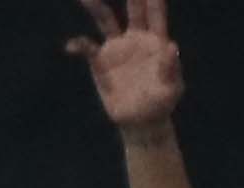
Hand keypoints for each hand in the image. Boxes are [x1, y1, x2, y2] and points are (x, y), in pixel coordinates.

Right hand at [68, 0, 179, 129]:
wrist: (141, 121)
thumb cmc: (161, 103)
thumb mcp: (171, 89)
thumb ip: (171, 68)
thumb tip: (172, 46)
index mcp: (155, 41)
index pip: (154, 14)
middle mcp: (135, 38)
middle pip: (132, 9)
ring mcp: (116, 48)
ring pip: (105, 19)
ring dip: (95, 6)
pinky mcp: (100, 61)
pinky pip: (87, 48)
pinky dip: (78, 45)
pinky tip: (72, 47)